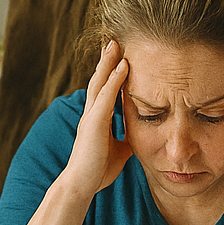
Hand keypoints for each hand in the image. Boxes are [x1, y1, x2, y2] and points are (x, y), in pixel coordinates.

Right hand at [59, 41, 133, 197]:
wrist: (81, 185)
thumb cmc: (97, 170)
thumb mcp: (119, 151)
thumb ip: (127, 139)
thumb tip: (141, 136)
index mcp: (97, 119)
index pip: (105, 89)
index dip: (110, 72)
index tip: (117, 55)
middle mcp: (92, 113)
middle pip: (99, 79)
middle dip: (106, 60)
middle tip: (113, 39)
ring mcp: (91, 117)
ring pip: (100, 82)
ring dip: (108, 62)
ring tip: (115, 43)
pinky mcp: (93, 123)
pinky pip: (105, 97)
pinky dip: (114, 80)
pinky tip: (123, 66)